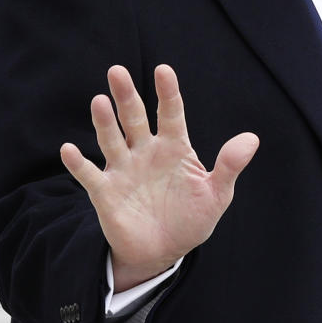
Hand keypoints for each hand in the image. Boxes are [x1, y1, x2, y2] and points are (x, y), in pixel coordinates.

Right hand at [60, 64, 258, 290]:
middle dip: (126, 95)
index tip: (164, 70)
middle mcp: (144, 152)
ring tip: (99, 101)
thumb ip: (229, 166)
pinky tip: (69, 150)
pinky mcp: (105, 192)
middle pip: (133, 118)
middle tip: (117, 71)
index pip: (170, 113)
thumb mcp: (217, 194)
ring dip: (104, 122)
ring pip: (111, 140)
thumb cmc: (190, 218)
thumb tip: (252, 138)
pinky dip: (78, 163)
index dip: (167, 92)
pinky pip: (89, 175)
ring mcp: (123, 169)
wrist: (162, 252)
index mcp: (172, 147)